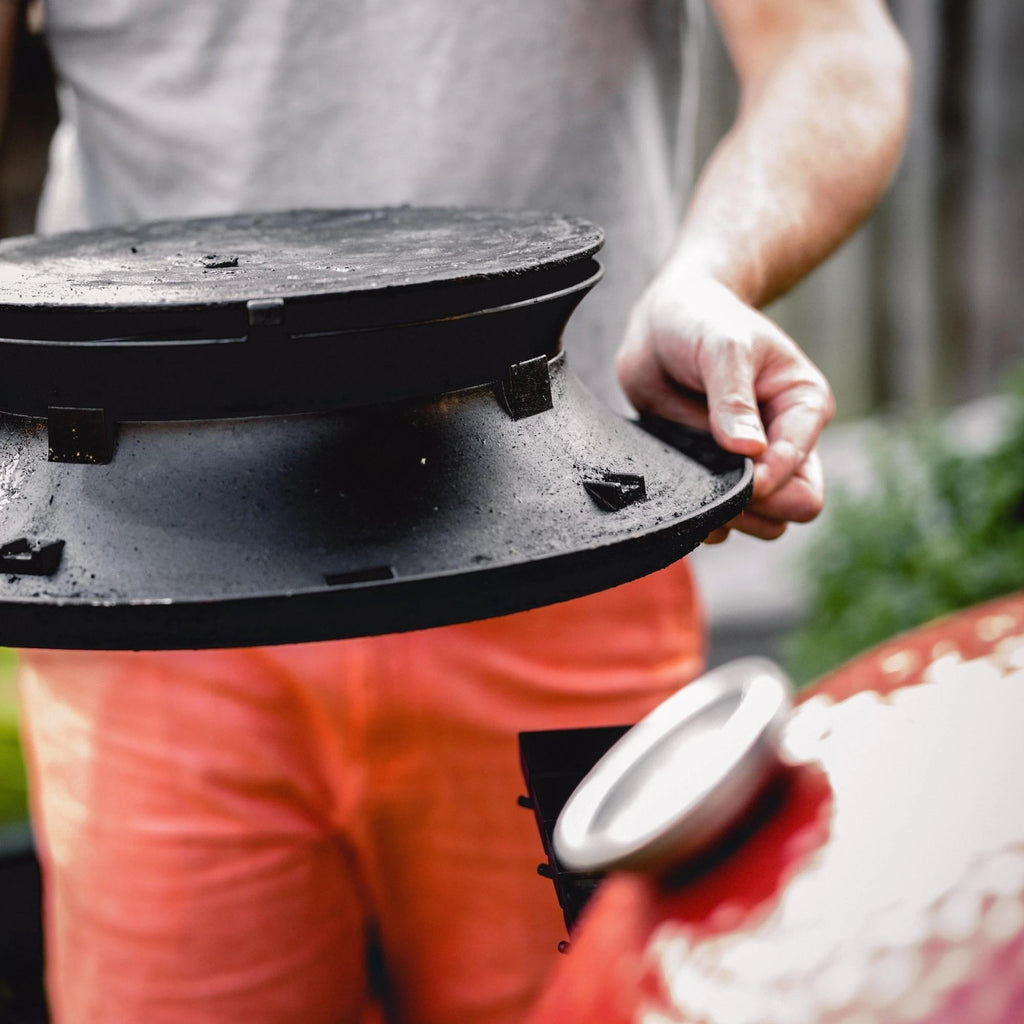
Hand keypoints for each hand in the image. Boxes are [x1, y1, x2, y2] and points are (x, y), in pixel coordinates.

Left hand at [616, 268, 833, 542]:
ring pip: (760, 524)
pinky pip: (719, 522)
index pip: (803, 474)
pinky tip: (679, 492)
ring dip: (728, 517)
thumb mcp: (723, 346)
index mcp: (803, 408)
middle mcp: (783, 443)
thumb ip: (733, 398)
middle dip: (756, 509)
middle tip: (712, 485)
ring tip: (693, 486)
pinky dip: (700, 518)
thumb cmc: (703, 321)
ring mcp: (748, 464)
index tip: (728, 465)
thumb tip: (750, 450)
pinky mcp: (712, 474)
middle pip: (793, 508)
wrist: (664, 322)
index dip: (766, 482)